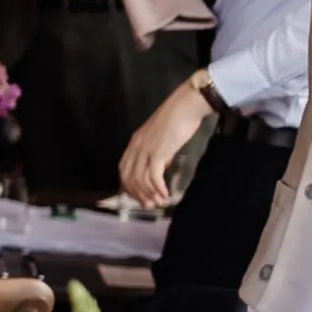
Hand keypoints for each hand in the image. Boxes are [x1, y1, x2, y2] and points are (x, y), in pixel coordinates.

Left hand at [119, 79, 213, 208]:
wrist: (186, 106)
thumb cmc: (178, 120)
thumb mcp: (162, 139)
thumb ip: (159, 153)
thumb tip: (161, 167)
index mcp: (135, 143)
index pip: (124, 169)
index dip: (129, 185)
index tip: (138, 196)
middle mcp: (136, 147)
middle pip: (129, 176)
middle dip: (137, 194)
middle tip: (148, 205)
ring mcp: (146, 149)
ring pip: (140, 178)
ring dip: (148, 193)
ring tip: (158, 203)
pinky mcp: (158, 151)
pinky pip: (153, 175)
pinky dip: (157, 187)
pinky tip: (164, 195)